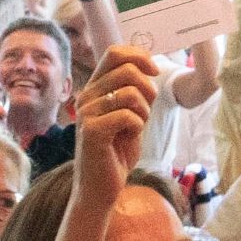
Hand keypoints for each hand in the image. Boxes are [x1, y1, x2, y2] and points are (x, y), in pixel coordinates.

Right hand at [67, 50, 161, 198]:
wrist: (99, 187)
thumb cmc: (116, 152)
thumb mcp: (129, 115)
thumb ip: (134, 92)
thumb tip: (150, 67)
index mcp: (94, 88)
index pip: (115, 53)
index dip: (139, 56)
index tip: (154, 71)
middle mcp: (86, 96)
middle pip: (127, 70)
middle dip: (148, 89)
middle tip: (146, 110)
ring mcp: (86, 113)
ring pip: (130, 93)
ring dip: (144, 111)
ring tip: (135, 126)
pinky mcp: (91, 131)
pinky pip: (128, 116)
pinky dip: (138, 127)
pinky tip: (128, 138)